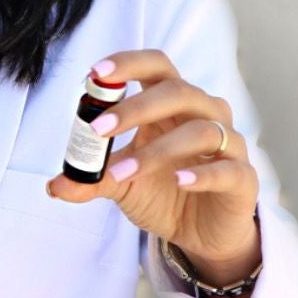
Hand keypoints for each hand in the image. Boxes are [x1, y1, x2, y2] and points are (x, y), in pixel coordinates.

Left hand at [46, 49, 260, 274]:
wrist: (202, 234)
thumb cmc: (165, 194)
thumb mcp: (122, 185)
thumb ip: (92, 180)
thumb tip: (54, 185)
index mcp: (173, 106)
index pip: (157, 67)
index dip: (129, 64)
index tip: (94, 73)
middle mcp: (204, 115)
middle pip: (177, 92)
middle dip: (135, 107)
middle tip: (98, 129)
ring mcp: (228, 145)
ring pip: (200, 131)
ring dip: (157, 151)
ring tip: (122, 173)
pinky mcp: (243, 179)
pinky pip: (228, 169)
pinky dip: (202, 173)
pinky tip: (178, 181)